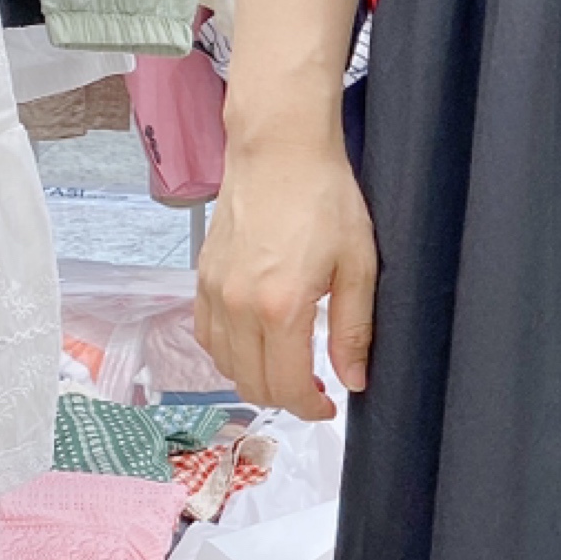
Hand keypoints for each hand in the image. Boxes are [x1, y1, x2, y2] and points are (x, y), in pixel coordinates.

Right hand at [195, 140, 376, 421]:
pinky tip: (257, 343)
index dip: (310, 408)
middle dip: (285, 398)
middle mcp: (239, 305)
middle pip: (252, 384)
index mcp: (281, 306)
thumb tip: (354, 380)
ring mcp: (215, 291)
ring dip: (256, 377)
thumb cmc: (324, 198)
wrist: (279, 151)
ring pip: (225, 365)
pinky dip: (230, 353)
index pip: (286, 386)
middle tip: (315, 388)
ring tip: (289, 366)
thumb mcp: (358, 265)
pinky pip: (207, 335)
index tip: (328, 406)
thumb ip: (354, 329)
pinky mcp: (202, 277)